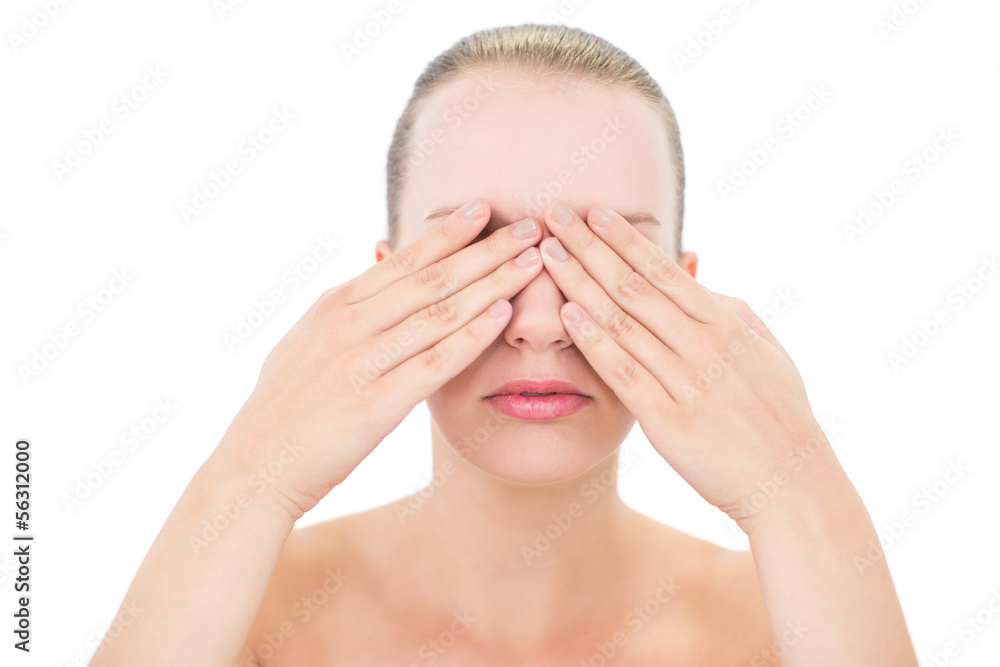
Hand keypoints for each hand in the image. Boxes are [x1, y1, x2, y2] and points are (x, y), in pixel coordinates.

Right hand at [215, 198, 543, 518]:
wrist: (252, 468)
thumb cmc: (284, 409)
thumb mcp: (306, 342)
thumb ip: (343, 309)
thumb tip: (370, 270)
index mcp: (334, 304)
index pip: (404, 260)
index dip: (449, 233)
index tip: (486, 210)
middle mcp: (348, 323)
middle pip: (431, 277)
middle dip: (485, 249)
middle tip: (529, 226)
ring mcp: (361, 360)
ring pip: (440, 312)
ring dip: (492, 283)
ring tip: (532, 263)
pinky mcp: (375, 404)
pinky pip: (435, 362)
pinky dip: (472, 335)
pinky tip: (504, 316)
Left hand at [536, 201, 835, 522]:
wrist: (791, 479)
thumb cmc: (775, 411)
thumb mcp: (761, 348)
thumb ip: (724, 308)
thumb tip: (692, 272)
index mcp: (726, 321)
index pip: (664, 269)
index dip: (624, 239)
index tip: (592, 211)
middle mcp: (705, 343)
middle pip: (635, 285)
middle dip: (590, 247)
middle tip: (555, 214)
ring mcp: (687, 380)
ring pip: (623, 321)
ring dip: (581, 284)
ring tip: (548, 255)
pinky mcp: (669, 419)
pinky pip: (624, 372)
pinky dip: (594, 342)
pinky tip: (567, 315)